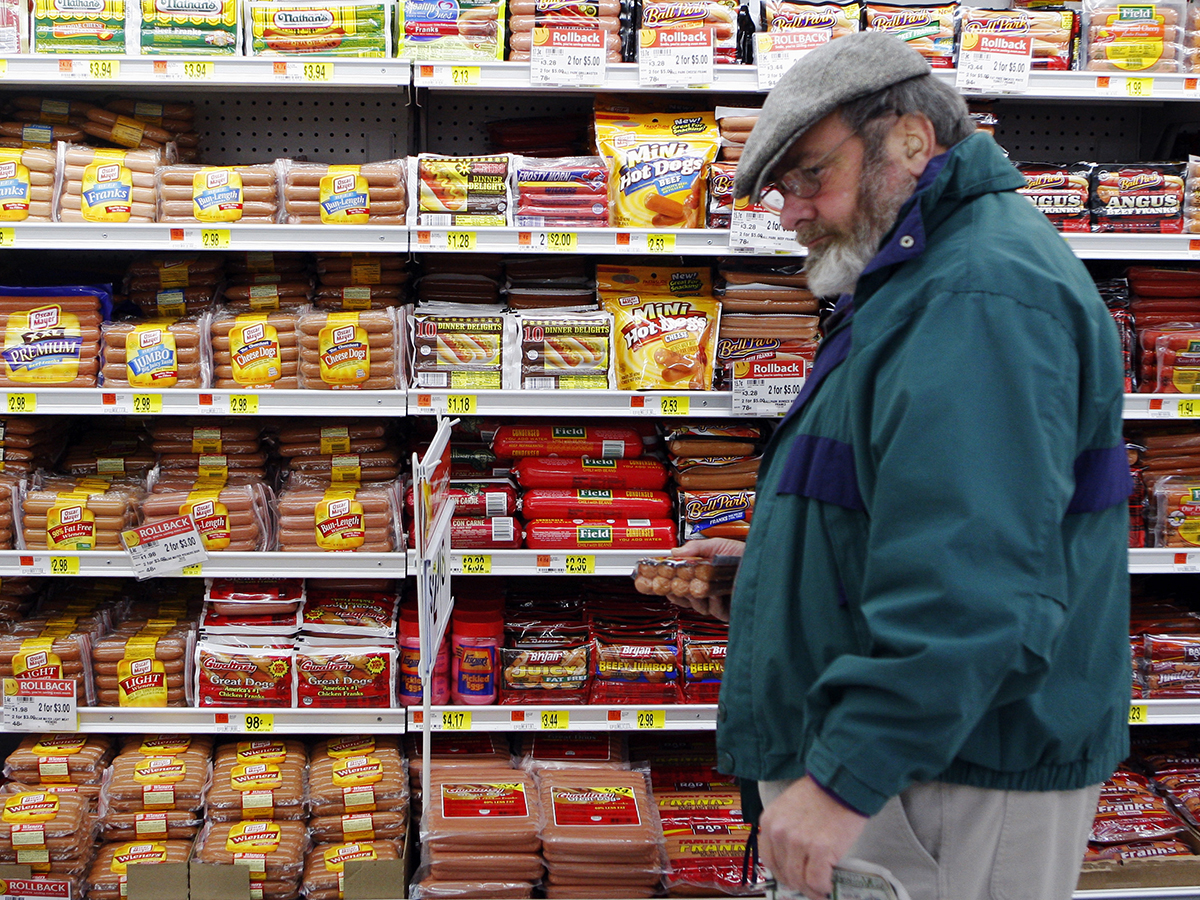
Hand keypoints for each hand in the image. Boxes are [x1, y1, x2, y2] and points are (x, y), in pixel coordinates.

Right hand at [664, 539, 743, 620]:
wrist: (762, 562)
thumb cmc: (745, 554)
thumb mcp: (717, 544)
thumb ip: (696, 547)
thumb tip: (676, 551)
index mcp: (703, 575)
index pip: (679, 583)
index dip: (667, 583)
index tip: (658, 580)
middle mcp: (709, 589)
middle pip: (684, 597)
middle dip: (678, 591)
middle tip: (674, 585)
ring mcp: (718, 601)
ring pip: (698, 606)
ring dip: (696, 596)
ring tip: (699, 586)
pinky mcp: (729, 610)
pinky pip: (715, 611)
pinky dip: (714, 602)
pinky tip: (716, 594)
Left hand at [759, 776, 867, 899]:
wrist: (842, 784)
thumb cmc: (819, 794)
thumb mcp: (789, 808)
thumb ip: (785, 831)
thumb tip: (790, 861)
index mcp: (769, 822)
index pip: (769, 860)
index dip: (782, 873)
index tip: (793, 878)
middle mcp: (779, 833)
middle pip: (784, 873)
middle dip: (798, 883)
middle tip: (810, 886)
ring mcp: (798, 842)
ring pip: (800, 880)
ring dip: (811, 890)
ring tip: (820, 889)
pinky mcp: (820, 849)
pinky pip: (817, 880)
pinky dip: (822, 888)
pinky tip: (828, 887)